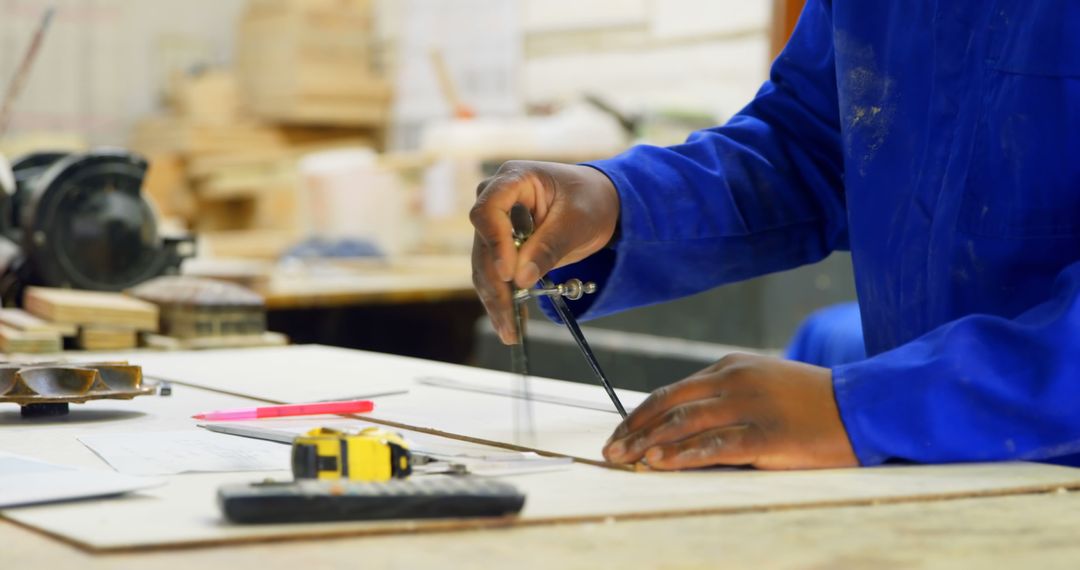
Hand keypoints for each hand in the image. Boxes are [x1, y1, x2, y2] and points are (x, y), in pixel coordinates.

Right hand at [470, 161, 619, 343]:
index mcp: (513, 179)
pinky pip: (496, 276)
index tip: (509, 274)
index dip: (495, 244)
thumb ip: (549, 247)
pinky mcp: (501, 247)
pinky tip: (512, 324)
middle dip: (496, 286)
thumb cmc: (589, 200)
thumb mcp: (576, 221)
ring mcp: (494, 225)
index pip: (488, 212)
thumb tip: (521, 279)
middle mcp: (494, 200)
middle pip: (483, 246)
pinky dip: (504, 301)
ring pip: (485, 267)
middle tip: (509, 319)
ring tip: (510, 332)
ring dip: (496, 301)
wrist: (596, 202)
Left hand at [602, 353, 857, 469]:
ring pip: (684, 424)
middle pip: (669, 406)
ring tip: (625, 460)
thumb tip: (684, 427)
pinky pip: (714, 446)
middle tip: (610, 450)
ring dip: (649, 443)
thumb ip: (726, 398)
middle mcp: (733, 382)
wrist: (864, 405)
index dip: (640, 415)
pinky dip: (682, 455)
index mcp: (730, 367)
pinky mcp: (766, 434)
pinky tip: (660, 465)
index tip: (620, 433)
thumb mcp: (763, 385)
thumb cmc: (813, 402)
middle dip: (634, 430)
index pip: (671, 391)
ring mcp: (749, 406)